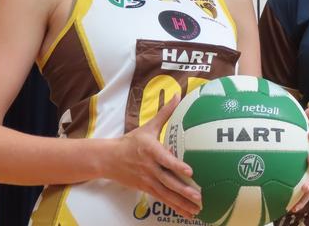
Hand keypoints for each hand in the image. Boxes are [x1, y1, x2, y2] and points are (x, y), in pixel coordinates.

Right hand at [108, 95, 201, 218]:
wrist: (109, 159)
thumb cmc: (132, 141)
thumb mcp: (148, 126)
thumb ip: (165, 112)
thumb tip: (177, 95)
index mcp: (151, 150)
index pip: (165, 159)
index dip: (176, 165)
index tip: (189, 171)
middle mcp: (150, 167)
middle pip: (168, 181)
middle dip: (184, 190)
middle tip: (199, 197)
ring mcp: (148, 180)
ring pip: (167, 194)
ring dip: (182, 202)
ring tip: (197, 208)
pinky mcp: (147, 189)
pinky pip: (163, 199)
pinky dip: (175, 207)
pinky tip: (186, 213)